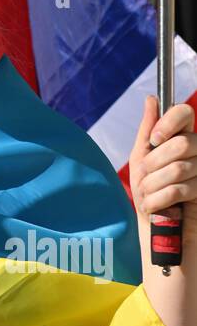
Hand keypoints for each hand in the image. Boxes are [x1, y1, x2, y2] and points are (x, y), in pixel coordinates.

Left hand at [129, 95, 196, 261]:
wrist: (154, 226)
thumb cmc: (148, 191)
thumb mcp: (141, 158)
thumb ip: (147, 130)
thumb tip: (151, 99)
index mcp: (182, 138)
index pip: (185, 113)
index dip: (168, 124)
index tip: (154, 140)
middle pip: (181, 143)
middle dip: (153, 164)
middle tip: (144, 179)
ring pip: (177, 169)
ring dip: (152, 186)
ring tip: (147, 196)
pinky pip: (179, 189)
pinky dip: (158, 200)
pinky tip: (154, 207)